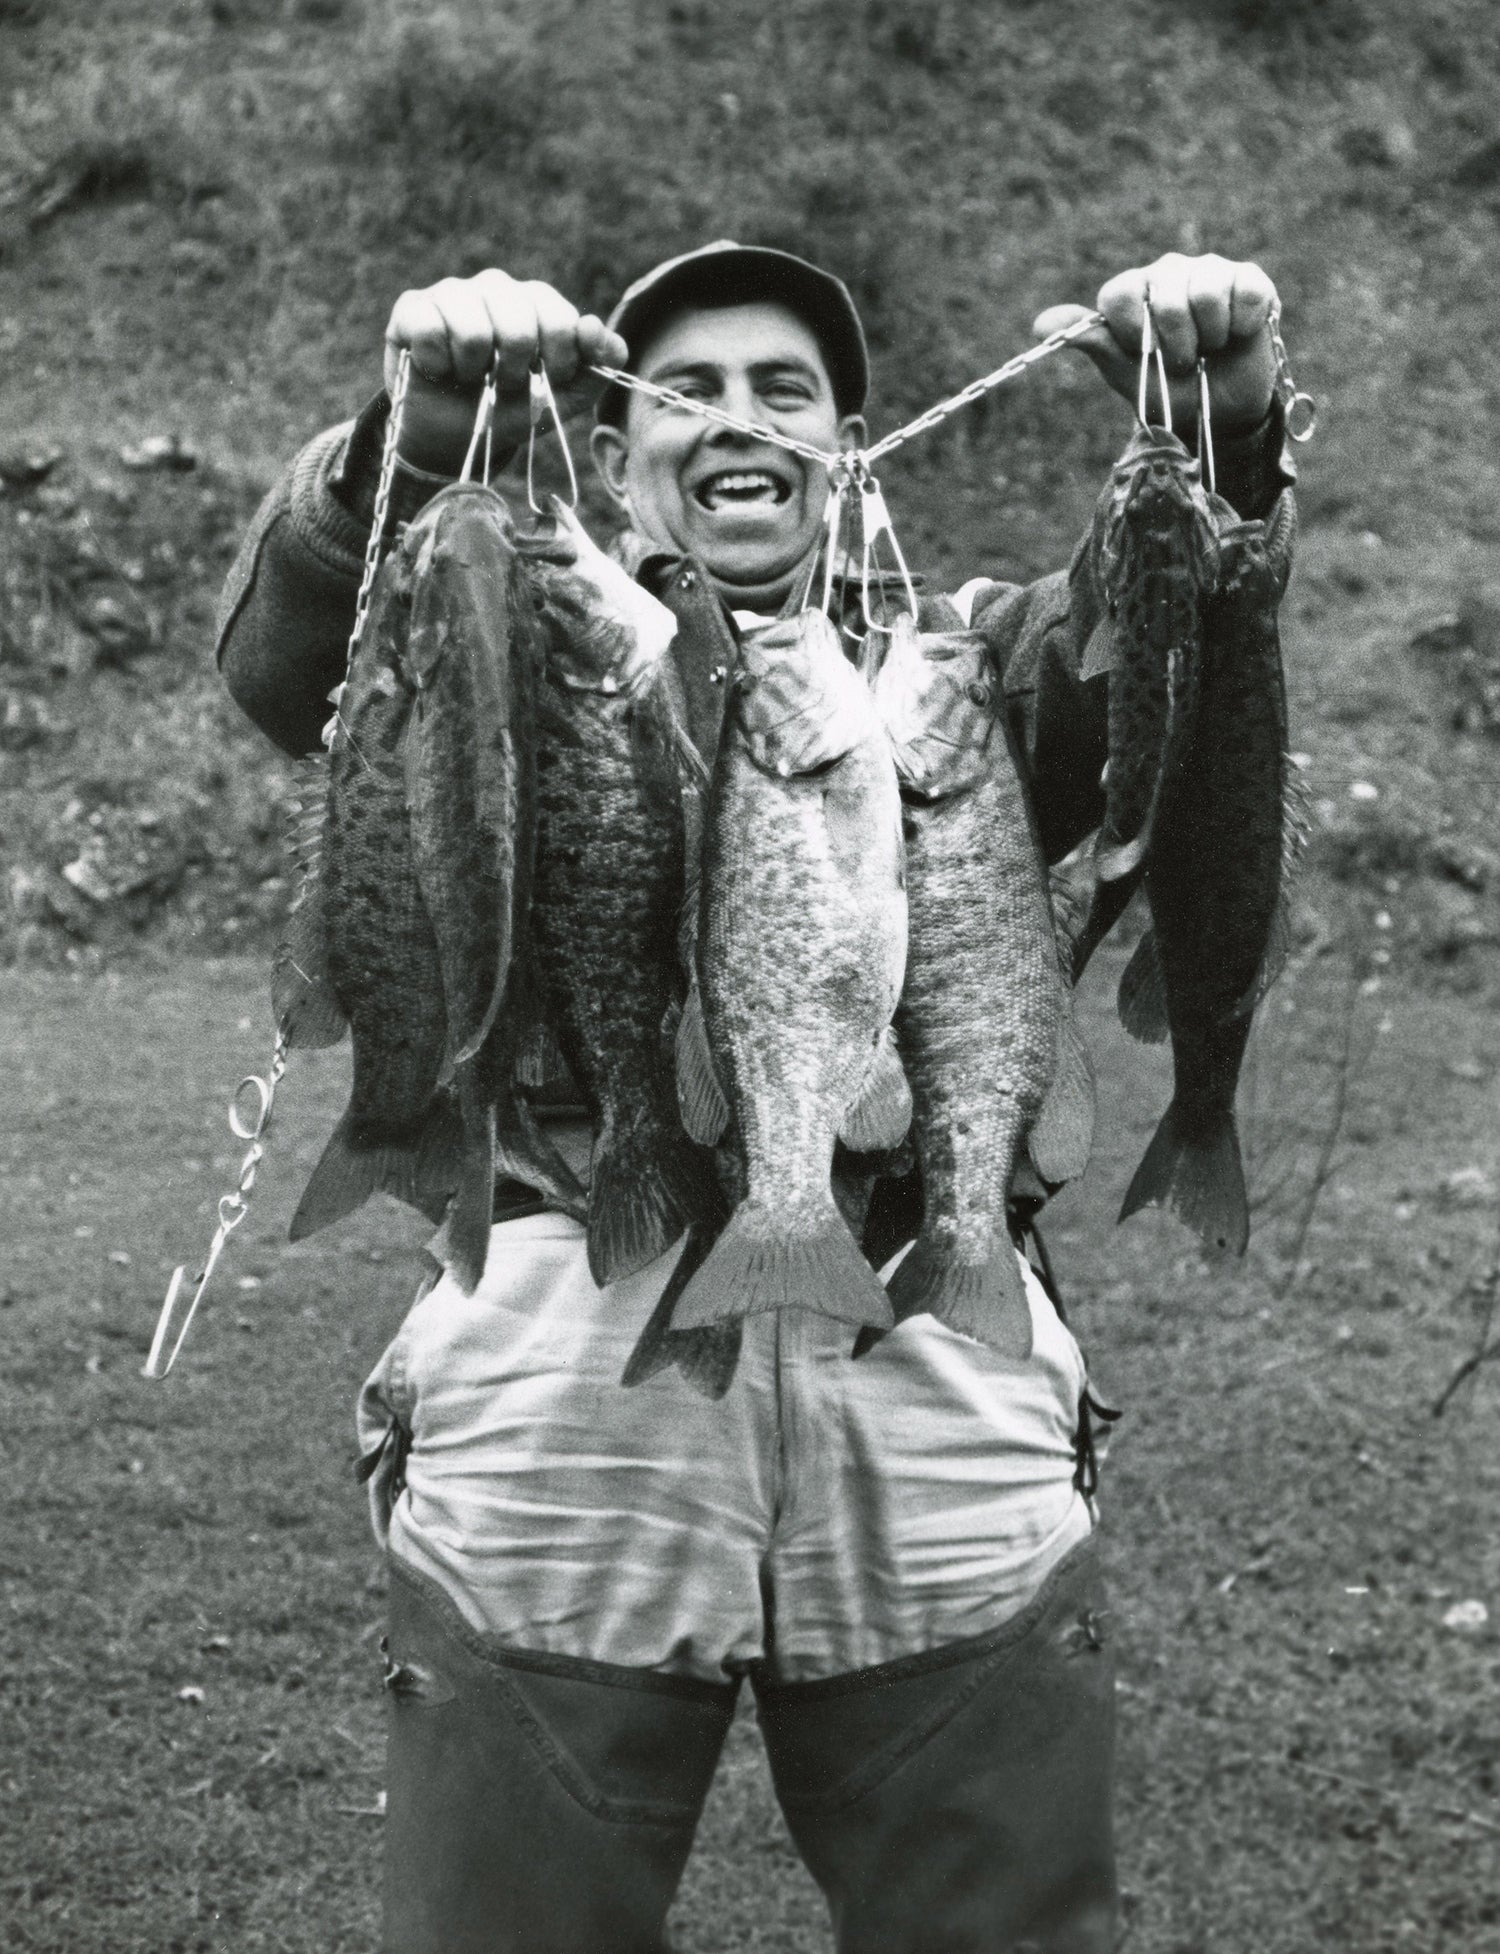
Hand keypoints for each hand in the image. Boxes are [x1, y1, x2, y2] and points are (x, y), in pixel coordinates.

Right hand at [382, 270, 627, 473]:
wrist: (452, 438)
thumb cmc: (506, 409)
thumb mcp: (559, 399)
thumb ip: (594, 369)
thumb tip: (605, 335)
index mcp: (536, 301)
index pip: (561, 320)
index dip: (558, 362)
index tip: (548, 381)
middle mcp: (495, 287)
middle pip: (520, 326)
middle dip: (515, 373)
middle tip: (502, 384)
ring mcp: (452, 292)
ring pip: (474, 330)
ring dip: (474, 373)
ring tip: (470, 377)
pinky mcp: (412, 307)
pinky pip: (430, 330)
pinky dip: (437, 366)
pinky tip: (438, 369)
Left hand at [1034, 253, 1278, 437]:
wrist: (1219, 411)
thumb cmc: (1167, 389)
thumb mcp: (1125, 372)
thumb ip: (1092, 343)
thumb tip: (1040, 326)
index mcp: (1133, 291)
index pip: (1119, 294)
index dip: (1133, 333)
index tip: (1144, 354)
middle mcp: (1169, 271)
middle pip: (1167, 298)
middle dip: (1177, 344)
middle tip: (1184, 359)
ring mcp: (1210, 269)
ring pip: (1207, 294)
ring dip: (1210, 337)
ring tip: (1211, 348)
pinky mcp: (1249, 278)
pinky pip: (1245, 293)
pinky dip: (1241, 326)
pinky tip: (1237, 334)